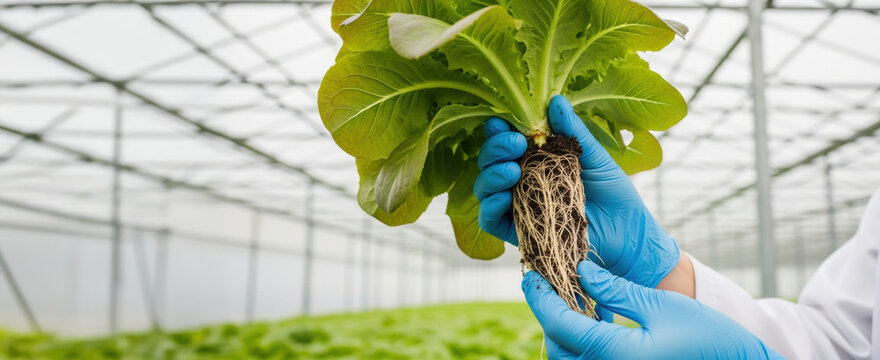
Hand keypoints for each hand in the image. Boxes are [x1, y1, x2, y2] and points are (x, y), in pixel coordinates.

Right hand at [474, 94, 678, 287]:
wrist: (628, 232)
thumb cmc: (613, 192)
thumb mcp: (594, 155)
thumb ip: (572, 131)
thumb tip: (555, 100)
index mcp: (536, 158)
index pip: (506, 141)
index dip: (498, 130)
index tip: (504, 122)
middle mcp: (521, 180)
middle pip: (490, 162)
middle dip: (495, 149)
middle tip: (516, 143)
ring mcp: (518, 206)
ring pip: (484, 189)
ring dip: (491, 176)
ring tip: (513, 170)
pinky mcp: (519, 232)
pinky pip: (490, 220)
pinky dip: (489, 207)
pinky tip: (504, 197)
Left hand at [522, 261, 785, 359]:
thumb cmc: (709, 338)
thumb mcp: (661, 305)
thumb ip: (615, 290)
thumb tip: (581, 271)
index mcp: (617, 355)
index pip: (561, 325)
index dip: (540, 298)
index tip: (530, 276)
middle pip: (558, 347)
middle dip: (548, 316)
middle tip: (548, 286)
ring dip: (562, 333)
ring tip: (567, 302)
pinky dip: (580, 347)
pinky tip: (589, 324)